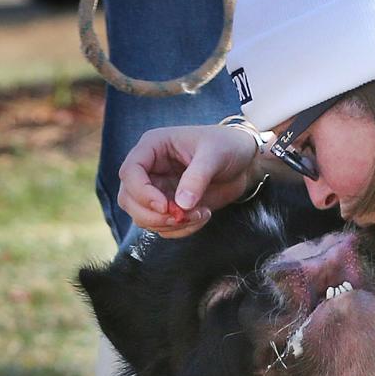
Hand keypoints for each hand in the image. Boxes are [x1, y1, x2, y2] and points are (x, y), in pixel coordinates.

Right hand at [118, 125, 258, 238]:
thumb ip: (197, 178)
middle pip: (129, 199)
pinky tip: (203, 216)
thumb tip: (181, 205)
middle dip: (153, 215)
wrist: (245, 161)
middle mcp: (150, 169)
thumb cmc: (228, 146)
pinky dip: (181, 229)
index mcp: (152, 147)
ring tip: (201, 213)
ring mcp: (158, 189)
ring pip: (143, 217)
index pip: (130, 173)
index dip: (143, 193)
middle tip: (182, 217)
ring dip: (170, 224)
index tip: (167, 207)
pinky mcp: (171, 206)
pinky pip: (163, 226)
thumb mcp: (214, 155)